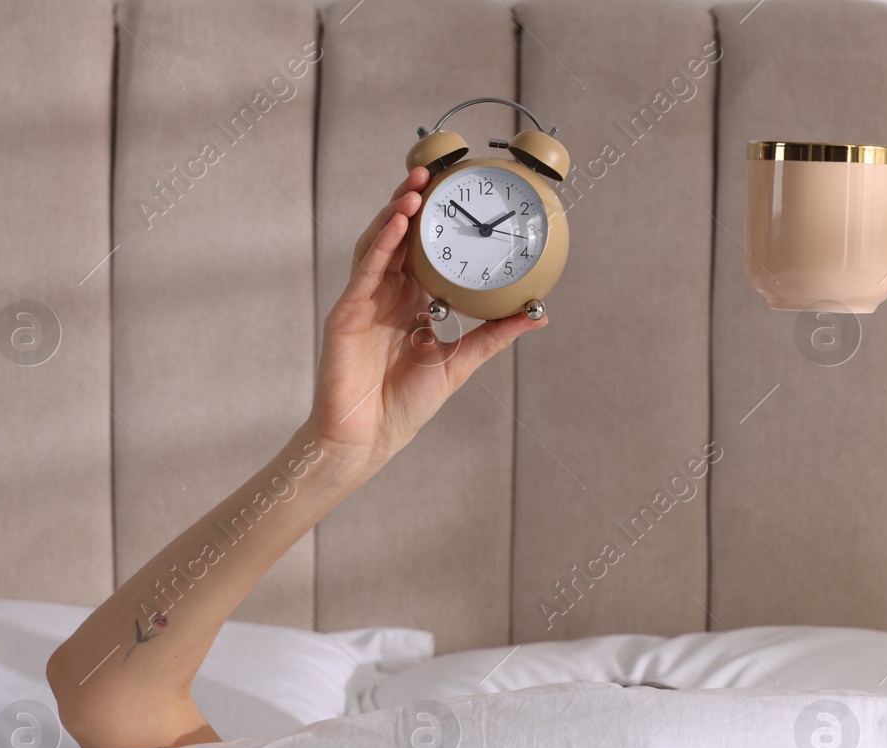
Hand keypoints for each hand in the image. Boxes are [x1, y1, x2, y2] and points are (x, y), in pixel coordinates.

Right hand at [309, 166, 547, 477]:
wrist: (371, 437)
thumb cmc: (406, 403)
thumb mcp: (462, 361)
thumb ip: (495, 334)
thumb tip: (539, 314)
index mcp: (410, 303)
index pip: (421, 250)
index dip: (434, 221)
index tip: (455, 193)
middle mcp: (385, 295)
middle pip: (397, 238)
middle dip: (411, 202)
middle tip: (430, 172)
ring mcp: (363, 301)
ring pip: (378, 245)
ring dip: (395, 214)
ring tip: (414, 187)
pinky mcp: (347, 313)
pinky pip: (365, 271)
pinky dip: (382, 244)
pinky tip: (397, 223)